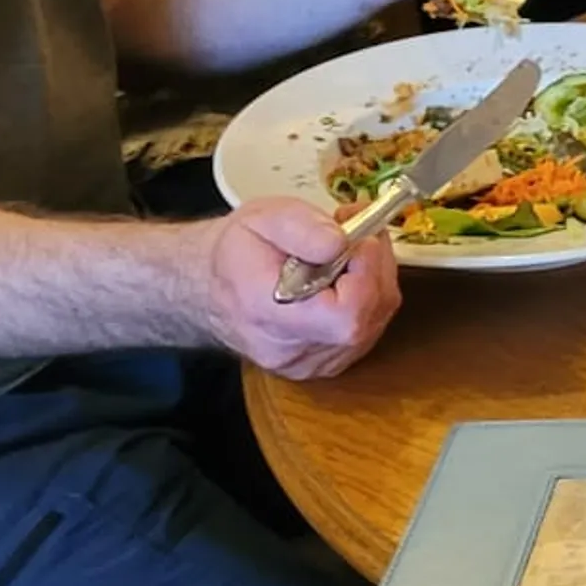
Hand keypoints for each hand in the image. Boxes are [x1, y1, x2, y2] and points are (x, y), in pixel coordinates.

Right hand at [201, 199, 400, 378]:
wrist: (209, 287)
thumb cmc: (238, 250)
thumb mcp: (264, 218)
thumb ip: (303, 228)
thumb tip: (341, 243)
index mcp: (269, 313)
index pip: (346, 315)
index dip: (368, 273)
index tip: (361, 238)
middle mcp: (290, 351)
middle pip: (367, 319)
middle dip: (376, 268)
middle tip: (361, 233)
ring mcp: (307, 366)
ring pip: (373, 326)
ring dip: (376, 281)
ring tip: (352, 250)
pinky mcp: (321, 366)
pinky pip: (366, 334)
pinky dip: (369, 300)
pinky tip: (349, 277)